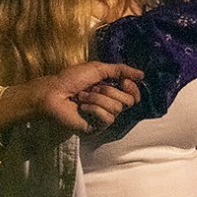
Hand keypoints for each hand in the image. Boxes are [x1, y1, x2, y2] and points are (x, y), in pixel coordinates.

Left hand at [0, 62, 142, 133]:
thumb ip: (121, 70)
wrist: (54, 92)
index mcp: (111, 91)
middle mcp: (109, 105)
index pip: (134, 95)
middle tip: (93, 88)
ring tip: (82, 97)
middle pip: (128, 101)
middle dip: (109, 91)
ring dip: (96, 98)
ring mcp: (102, 118)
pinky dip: (93, 108)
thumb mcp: (98, 68)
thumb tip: (142, 75)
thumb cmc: (71, 79)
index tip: (123, 81)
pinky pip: (106, 117)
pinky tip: (82, 107)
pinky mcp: (95, 127)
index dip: (132, 88)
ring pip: (116, 108)